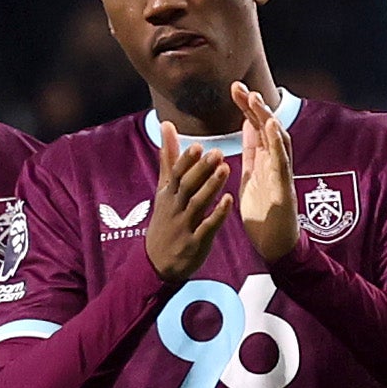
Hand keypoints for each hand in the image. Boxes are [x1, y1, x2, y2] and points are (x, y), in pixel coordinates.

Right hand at [144, 131, 230, 282]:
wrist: (158, 262)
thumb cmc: (166, 219)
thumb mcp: (164, 189)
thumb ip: (169, 157)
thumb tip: (167, 125)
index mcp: (168, 194)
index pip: (175, 174)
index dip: (186, 160)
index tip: (198, 145)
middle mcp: (175, 207)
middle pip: (186, 186)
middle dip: (200, 170)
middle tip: (217, 153)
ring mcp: (184, 226)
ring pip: (197, 204)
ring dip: (211, 187)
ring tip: (225, 170)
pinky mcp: (195, 243)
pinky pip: (207, 227)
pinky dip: (217, 214)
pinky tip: (229, 201)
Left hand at [232, 84, 299, 260]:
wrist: (275, 246)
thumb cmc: (265, 214)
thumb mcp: (251, 177)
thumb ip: (252, 153)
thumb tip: (247, 127)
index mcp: (264, 162)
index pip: (256, 128)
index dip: (247, 107)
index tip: (234, 89)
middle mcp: (275, 164)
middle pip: (267, 128)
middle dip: (254, 106)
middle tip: (239, 87)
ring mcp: (282, 175)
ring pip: (277, 140)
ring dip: (267, 118)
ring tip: (255, 99)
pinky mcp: (285, 189)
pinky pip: (282, 162)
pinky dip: (277, 143)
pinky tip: (270, 126)